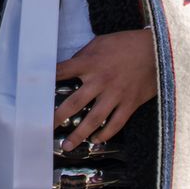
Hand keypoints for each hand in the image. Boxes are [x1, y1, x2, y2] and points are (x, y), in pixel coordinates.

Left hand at [53, 29, 156, 150]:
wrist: (157, 50)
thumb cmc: (126, 44)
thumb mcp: (100, 43)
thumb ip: (83, 57)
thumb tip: (69, 67)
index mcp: (90, 63)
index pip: (62, 71)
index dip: (46, 80)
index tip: (31, 90)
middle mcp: (100, 80)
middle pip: (75, 102)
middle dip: (58, 116)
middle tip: (46, 128)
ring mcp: (116, 94)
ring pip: (94, 118)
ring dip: (80, 134)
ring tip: (68, 145)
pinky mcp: (130, 103)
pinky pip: (116, 123)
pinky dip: (106, 134)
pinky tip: (96, 141)